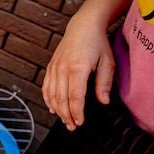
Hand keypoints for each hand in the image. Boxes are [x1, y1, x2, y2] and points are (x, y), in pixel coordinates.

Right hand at [43, 13, 114, 130]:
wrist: (83, 26)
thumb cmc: (98, 44)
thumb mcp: (107, 62)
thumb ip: (104, 83)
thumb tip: (103, 101)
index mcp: (77, 68)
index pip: (74, 96)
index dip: (76, 112)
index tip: (80, 122)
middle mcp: (62, 68)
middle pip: (61, 98)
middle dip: (66, 115)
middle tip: (72, 127)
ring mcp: (54, 67)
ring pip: (51, 94)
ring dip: (57, 110)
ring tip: (64, 120)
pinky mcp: (50, 67)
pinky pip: (46, 87)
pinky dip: (48, 99)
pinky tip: (53, 108)